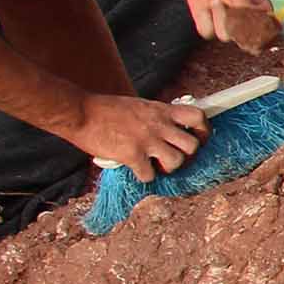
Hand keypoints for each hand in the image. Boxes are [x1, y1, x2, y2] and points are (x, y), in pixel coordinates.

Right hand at [73, 94, 207, 174]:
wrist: (79, 112)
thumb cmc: (104, 109)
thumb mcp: (138, 106)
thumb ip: (156, 117)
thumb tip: (168, 130)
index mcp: (161, 110)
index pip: (198, 116)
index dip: (203, 130)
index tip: (198, 138)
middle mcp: (158, 124)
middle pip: (193, 145)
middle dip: (188, 156)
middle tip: (175, 158)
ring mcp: (146, 140)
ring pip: (177, 162)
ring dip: (169, 169)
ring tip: (157, 166)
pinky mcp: (132, 154)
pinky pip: (150, 175)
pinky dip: (145, 177)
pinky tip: (137, 170)